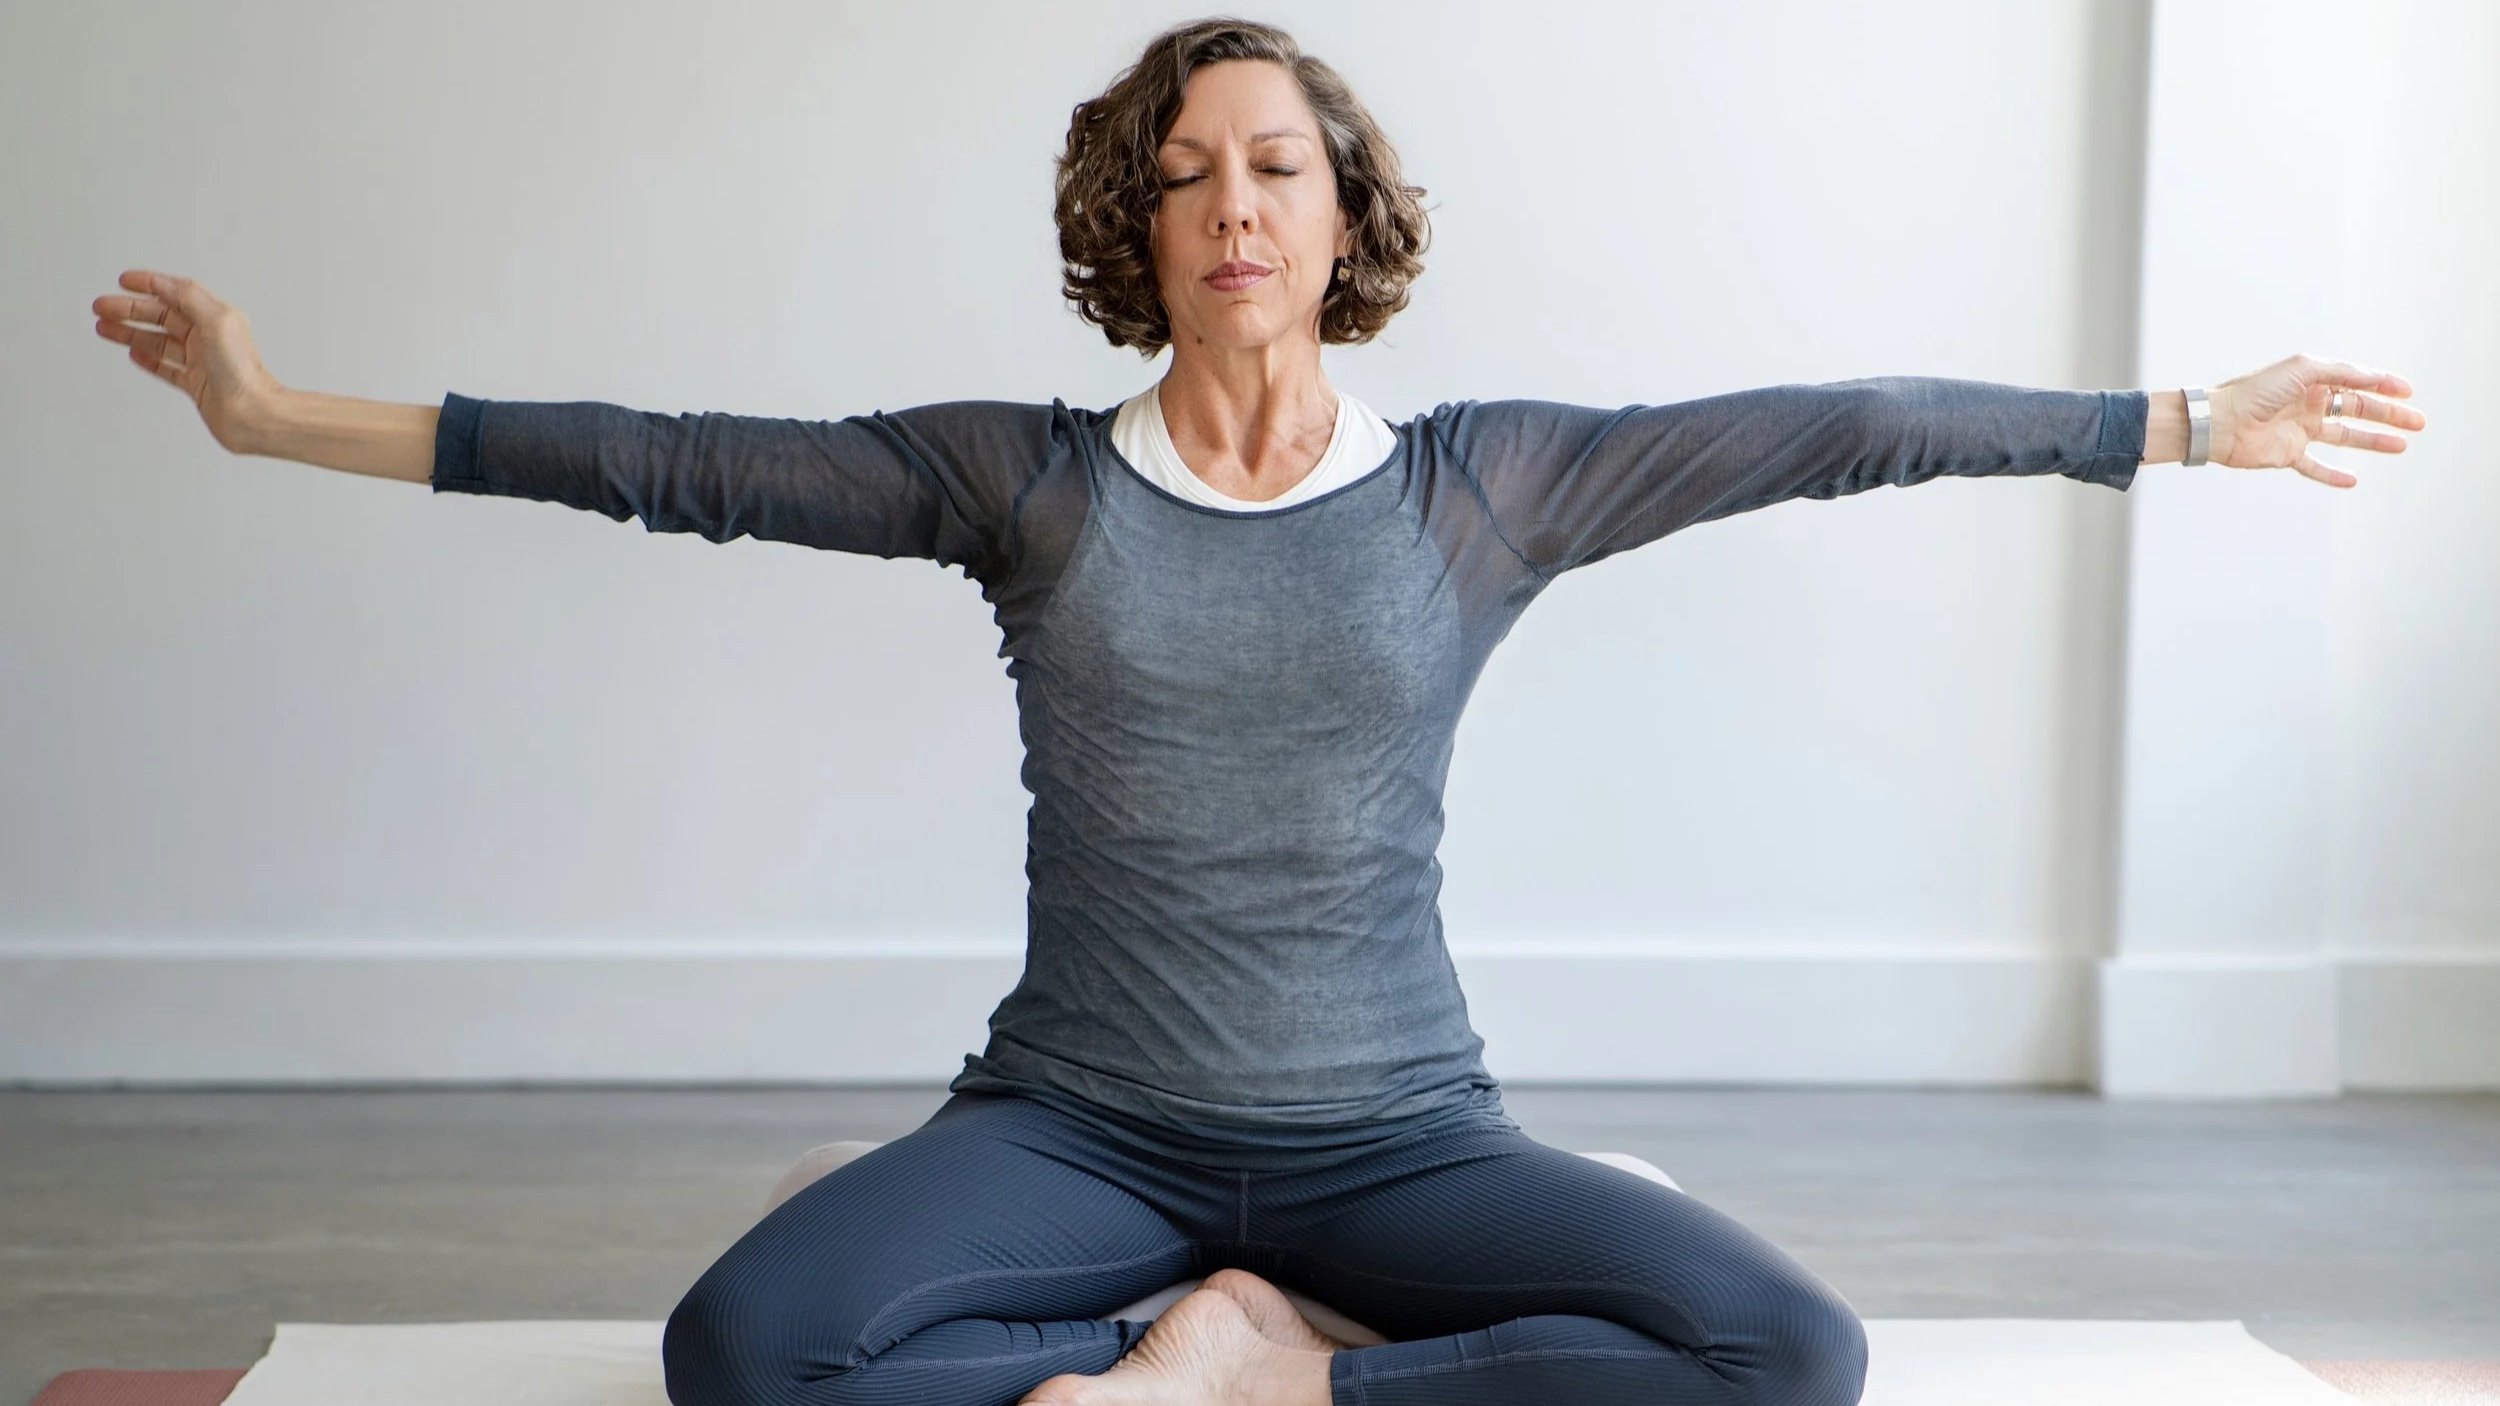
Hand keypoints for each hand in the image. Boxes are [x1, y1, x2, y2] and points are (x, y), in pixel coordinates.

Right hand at [91, 268, 286, 454]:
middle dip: (129, 309)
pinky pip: (167, 367)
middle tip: (102, 306)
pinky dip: (149, 359)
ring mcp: (201, 362)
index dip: (150, 284)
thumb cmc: (242, 373)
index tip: (125, 280)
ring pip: (158, 341)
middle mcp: (209, 338)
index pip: (177, 293)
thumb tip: (163, 282)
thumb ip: (189, 297)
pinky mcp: (197, 385)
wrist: (252, 415)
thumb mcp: (217, 321)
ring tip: (104, 327)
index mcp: (216, 318)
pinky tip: (134, 353)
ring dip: (131, 332)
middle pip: (161, 316)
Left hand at [2208, 353, 2425, 488]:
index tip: (2409, 392)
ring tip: (2402, 445)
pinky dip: (2333, 474)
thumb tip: (2373, 377)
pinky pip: (2314, 466)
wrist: (2220, 423)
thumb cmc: (2255, 391)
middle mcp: (2309, 404)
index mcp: (2313, 381)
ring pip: (2344, 437)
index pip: (2357, 382)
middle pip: (2358, 410)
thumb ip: (2340, 372)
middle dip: (2389, 415)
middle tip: (2418, 422)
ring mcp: (2299, 430)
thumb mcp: (2303, 370)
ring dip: (2373, 441)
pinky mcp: (2287, 454)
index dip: (2384, 386)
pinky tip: (2354, 480)